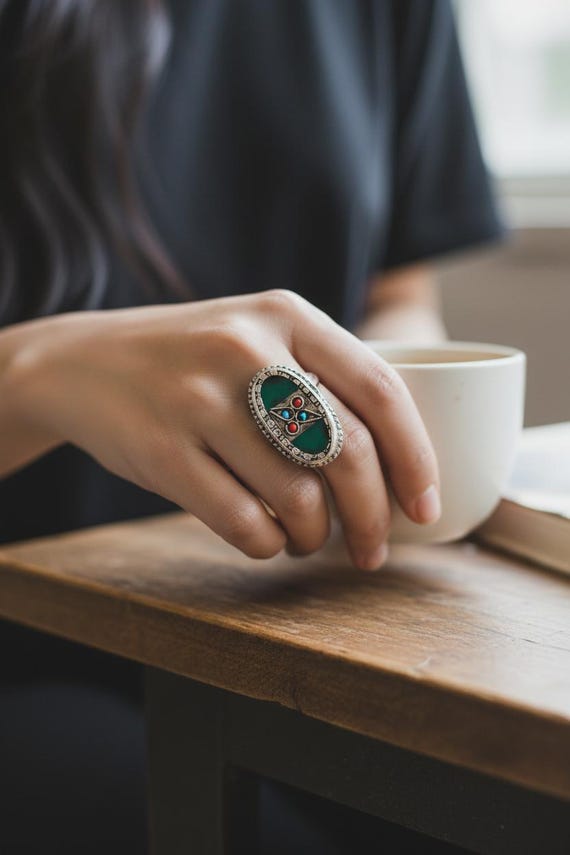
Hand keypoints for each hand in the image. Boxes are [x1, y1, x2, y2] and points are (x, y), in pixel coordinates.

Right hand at [7, 290, 439, 569]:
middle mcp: (246, 349)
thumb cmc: (192, 360)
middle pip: (347, 452)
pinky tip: (266, 537)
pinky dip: (268, 545)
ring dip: (315, 536)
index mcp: (286, 314)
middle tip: (373, 550)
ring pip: (299, 497)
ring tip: (307, 538)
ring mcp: (200, 400)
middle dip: (374, 517)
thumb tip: (396, 467)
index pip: (380, 390)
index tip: (425, 507)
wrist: (82, 362)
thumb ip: (321, 377)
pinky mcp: (163, 452)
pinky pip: (245, 523)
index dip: (415, 458)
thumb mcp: (257, 336)